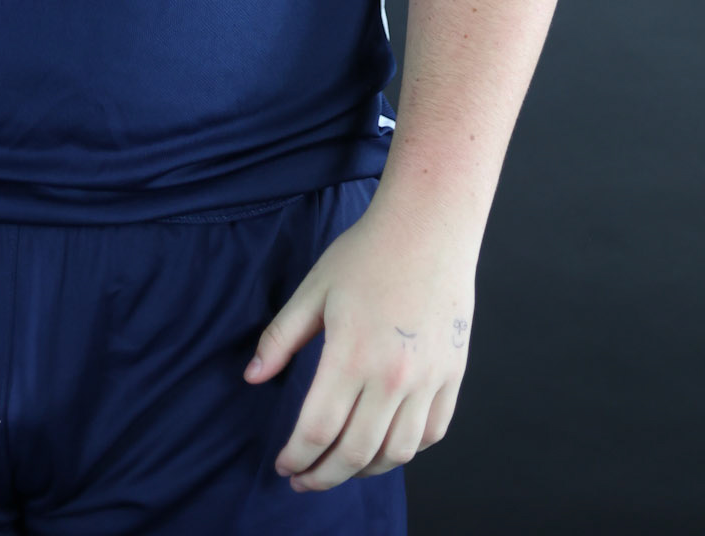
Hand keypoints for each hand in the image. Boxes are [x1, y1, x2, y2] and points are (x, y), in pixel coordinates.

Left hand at [242, 199, 475, 491]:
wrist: (428, 226)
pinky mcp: (452, 375)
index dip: (296, 456)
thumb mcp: (314, 289)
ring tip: (341, 466)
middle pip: (355, 453)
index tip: (282, 464)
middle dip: (323, 475)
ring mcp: (428, 379)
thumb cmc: (367, 252)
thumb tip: (252, 378)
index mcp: (351, 354)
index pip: (318, 429)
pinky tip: (385, 446)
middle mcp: (393, 376)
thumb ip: (281, 337)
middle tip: (303, 479)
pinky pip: (431, 433)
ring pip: (397, 453)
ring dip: (365, 470)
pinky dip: (406, 449)